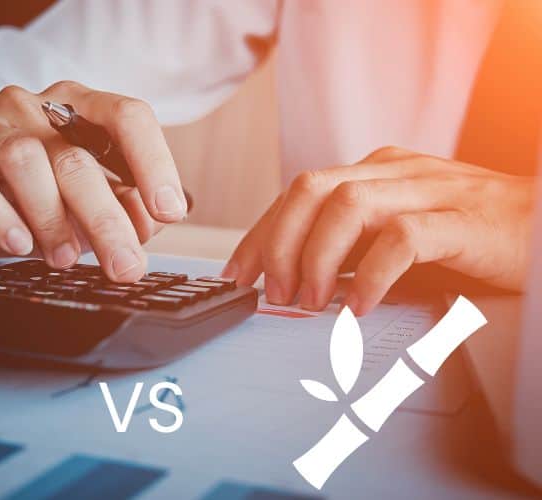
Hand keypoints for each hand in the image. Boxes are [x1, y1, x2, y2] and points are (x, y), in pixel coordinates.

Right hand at [0, 81, 186, 281]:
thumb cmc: (30, 200)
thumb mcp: (85, 206)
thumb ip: (123, 208)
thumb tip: (150, 223)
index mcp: (79, 109)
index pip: (127, 116)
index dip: (154, 162)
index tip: (170, 211)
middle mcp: (34, 109)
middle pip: (78, 157)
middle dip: (107, 219)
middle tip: (125, 266)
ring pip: (26, 161)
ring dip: (53, 218)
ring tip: (66, 259)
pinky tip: (18, 244)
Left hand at [223, 147, 534, 314]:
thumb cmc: (468, 235)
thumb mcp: (395, 235)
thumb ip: (351, 247)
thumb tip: (294, 279)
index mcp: (374, 171)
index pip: (298, 193)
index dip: (261, 233)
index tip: (238, 274)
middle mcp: (394, 171)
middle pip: (311, 189)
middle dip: (278, 243)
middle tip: (271, 291)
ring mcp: (429, 190)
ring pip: (347, 206)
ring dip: (316, 258)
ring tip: (308, 301)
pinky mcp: (462, 219)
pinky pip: (403, 238)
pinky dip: (372, 274)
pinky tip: (360, 306)